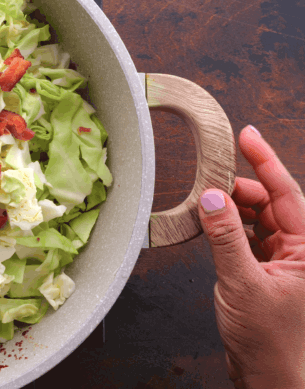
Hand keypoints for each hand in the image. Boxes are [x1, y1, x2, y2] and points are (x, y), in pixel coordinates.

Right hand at [198, 125, 304, 388]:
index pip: (287, 193)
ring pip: (259, 221)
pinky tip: (212, 227)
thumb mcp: (242, 282)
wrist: (271, 378)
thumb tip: (212, 198)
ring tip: (206, 205)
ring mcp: (286, 262)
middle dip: (240, 189)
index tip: (248, 136)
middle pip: (271, 204)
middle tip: (209, 180)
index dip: (266, 161)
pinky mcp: (269, 274)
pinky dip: (230, 231)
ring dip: (233, 211)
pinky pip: (250, 239)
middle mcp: (302, 252)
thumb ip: (226, 236)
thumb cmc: (270, 341)